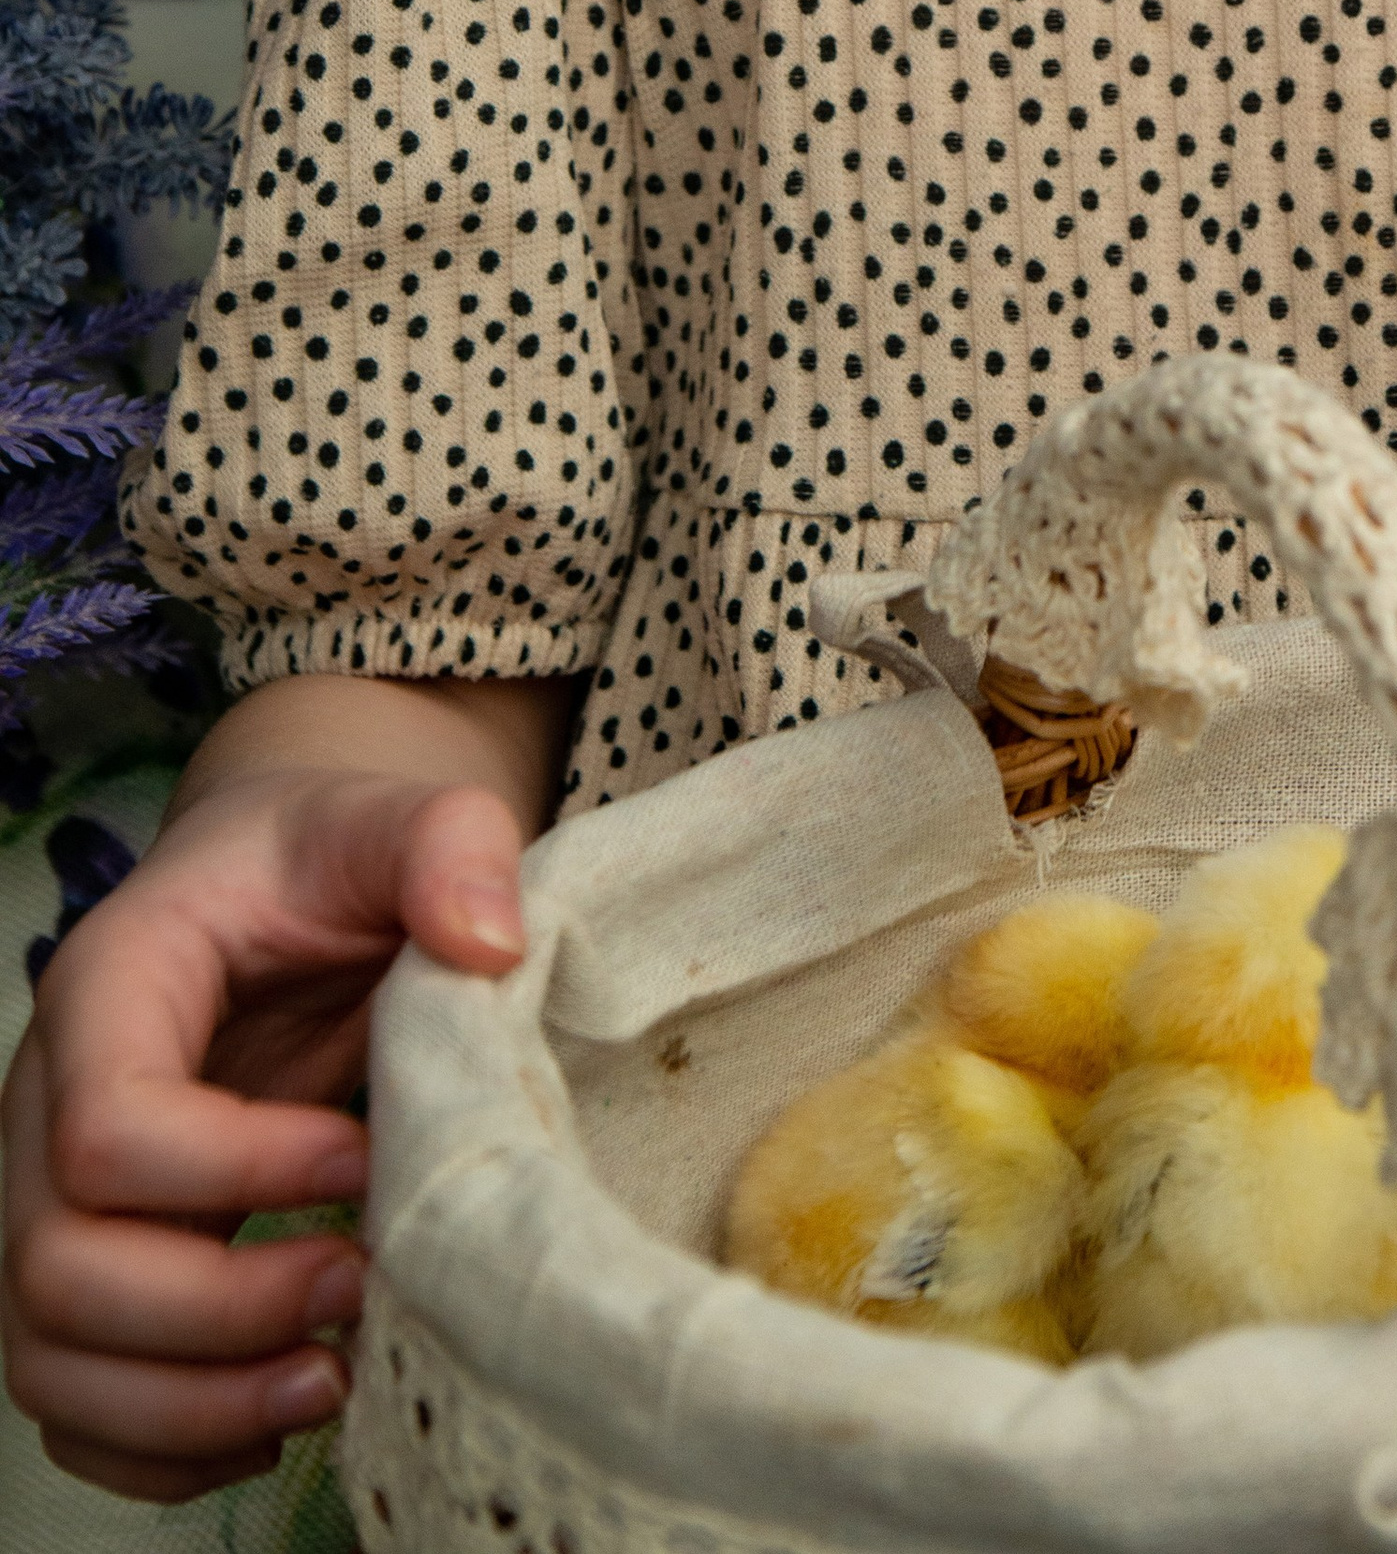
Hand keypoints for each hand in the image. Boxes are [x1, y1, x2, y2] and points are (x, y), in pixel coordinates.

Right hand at [2, 756, 529, 1501]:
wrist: (284, 887)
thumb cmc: (331, 859)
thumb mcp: (399, 812)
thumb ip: (450, 841)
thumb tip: (488, 946)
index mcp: (108, 987)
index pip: (108, 1127)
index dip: (238, 1167)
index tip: (365, 1154)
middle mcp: (47, 1105)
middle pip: (57, 1268)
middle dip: (214, 1311)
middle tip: (359, 1287)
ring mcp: (54, 1199)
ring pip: (48, 1358)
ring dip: (186, 1405)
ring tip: (330, 1381)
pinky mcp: (92, 1269)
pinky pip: (73, 1403)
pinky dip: (162, 1445)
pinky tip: (277, 1417)